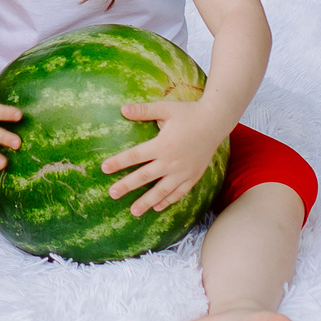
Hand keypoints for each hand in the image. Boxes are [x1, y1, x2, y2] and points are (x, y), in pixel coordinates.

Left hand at [101, 98, 228, 215]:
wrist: (216, 121)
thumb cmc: (189, 112)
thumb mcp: (165, 108)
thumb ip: (144, 110)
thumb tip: (122, 109)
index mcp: (162, 144)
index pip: (135, 156)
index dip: (118, 162)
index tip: (104, 168)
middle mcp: (171, 161)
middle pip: (145, 176)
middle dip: (127, 186)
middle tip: (112, 194)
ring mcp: (183, 171)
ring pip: (162, 190)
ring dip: (147, 201)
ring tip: (134, 211)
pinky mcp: (193, 176)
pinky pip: (179, 192)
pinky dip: (168, 201)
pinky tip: (157, 207)